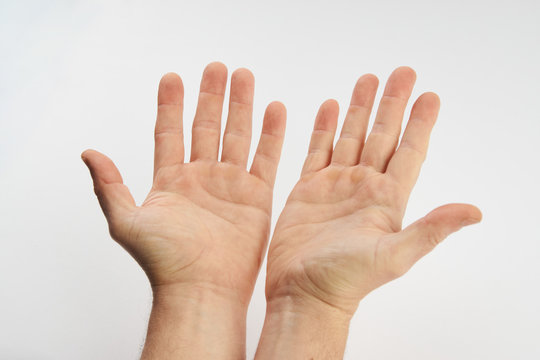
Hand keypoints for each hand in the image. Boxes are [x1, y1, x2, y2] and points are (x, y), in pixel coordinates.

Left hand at [82, 62, 285, 358]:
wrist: (201, 290)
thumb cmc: (163, 262)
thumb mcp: (126, 222)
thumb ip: (109, 185)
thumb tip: (89, 152)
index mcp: (171, 181)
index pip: (171, 132)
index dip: (171, 105)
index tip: (173, 77)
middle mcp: (201, 178)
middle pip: (206, 126)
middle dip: (211, 96)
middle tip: (216, 67)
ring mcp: (230, 185)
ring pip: (237, 135)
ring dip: (241, 106)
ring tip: (244, 76)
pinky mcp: (256, 196)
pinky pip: (266, 159)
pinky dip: (271, 135)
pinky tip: (274, 110)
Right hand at [265, 66, 481, 317]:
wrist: (304, 293)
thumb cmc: (347, 280)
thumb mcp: (395, 255)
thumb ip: (431, 228)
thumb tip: (475, 211)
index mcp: (387, 199)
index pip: (409, 151)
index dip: (420, 123)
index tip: (430, 96)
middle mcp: (364, 187)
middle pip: (381, 135)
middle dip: (391, 103)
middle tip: (401, 72)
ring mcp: (335, 185)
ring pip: (350, 137)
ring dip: (359, 108)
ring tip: (367, 79)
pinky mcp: (307, 189)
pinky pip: (317, 150)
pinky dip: (324, 128)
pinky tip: (330, 108)